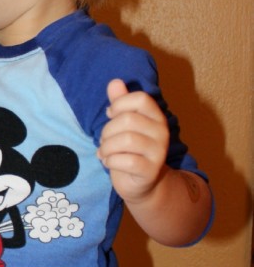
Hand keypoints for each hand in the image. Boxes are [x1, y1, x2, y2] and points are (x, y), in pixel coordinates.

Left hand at [97, 79, 169, 203]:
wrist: (141, 184)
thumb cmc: (129, 150)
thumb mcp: (123, 125)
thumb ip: (120, 103)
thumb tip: (115, 82)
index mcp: (156, 117)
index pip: (141, 99)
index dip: (120, 104)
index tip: (110, 114)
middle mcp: (161, 132)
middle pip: (128, 120)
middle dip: (107, 130)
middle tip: (104, 140)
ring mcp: (158, 152)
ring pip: (126, 140)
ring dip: (106, 147)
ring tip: (104, 152)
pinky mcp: (150, 171)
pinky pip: (125, 161)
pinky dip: (111, 161)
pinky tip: (109, 163)